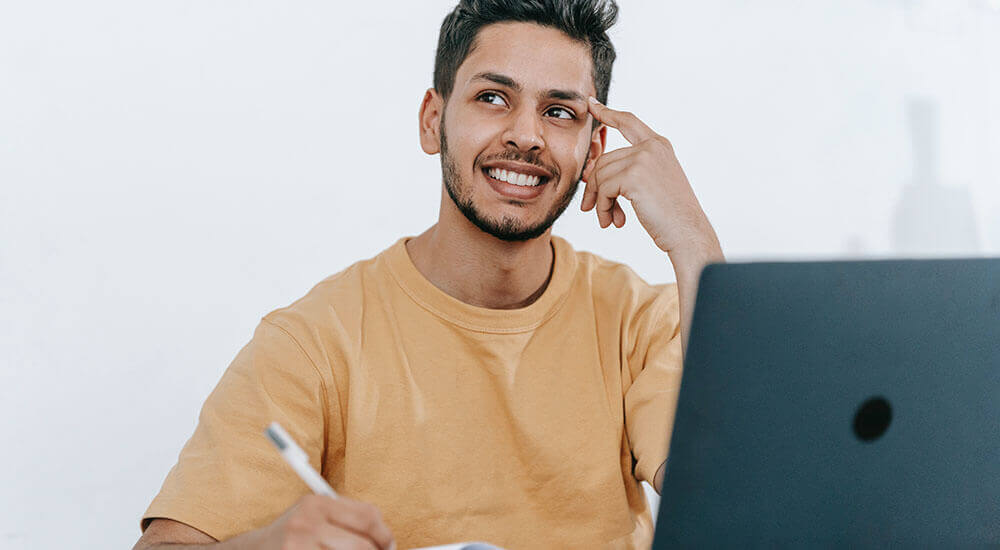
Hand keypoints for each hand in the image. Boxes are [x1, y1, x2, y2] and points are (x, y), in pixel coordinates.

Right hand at [258, 494, 394, 549]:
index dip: (385, 535)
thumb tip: (386, 538)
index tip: (389, 546)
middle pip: (362, 545)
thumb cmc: (294, 535)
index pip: (367, 516)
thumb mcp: (316, 516)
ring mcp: (299, 546)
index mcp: (317, 503)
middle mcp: (307, 522)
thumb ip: (347, 518)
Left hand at [581, 97, 718, 256]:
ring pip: (600, 176)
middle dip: (595, 187)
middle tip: (591, 209)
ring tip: (607, 220)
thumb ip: (628, 171)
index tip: (592, 106)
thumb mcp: (651, 185)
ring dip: (600, 202)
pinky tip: (613, 221)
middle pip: (604, 160)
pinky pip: (603, 189)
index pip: (628, 122)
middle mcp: (652, 147)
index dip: (608, 114)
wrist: (688, 232)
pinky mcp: (634, 175)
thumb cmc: (670, 215)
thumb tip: (590, 172)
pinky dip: (603, 208)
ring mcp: (643, 159)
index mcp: (659, 146)